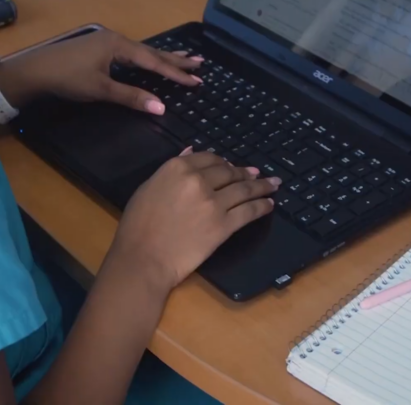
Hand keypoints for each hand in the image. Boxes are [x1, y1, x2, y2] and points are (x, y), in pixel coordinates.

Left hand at [0, 29, 202, 114]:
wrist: (35, 71)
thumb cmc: (68, 78)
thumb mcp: (101, 90)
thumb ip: (132, 97)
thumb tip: (162, 107)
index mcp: (118, 46)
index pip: (153, 61)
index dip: (175, 73)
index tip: (195, 81)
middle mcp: (116, 39)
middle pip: (151, 52)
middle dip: (175, 60)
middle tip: (199, 64)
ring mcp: (107, 42)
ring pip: (142, 52)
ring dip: (163, 57)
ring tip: (184, 58)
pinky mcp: (99, 48)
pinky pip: (132, 53)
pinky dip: (147, 58)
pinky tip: (150, 61)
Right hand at [107, 149, 279, 290]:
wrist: (143, 259)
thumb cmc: (137, 226)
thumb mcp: (147, 188)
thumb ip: (171, 169)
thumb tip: (190, 151)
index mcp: (176, 168)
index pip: (208, 158)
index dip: (223, 162)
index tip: (231, 165)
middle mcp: (198, 181)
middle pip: (229, 172)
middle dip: (245, 173)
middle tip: (256, 175)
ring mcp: (213, 203)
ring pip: (244, 189)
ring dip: (261, 186)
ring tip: (273, 184)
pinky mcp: (224, 225)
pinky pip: (249, 211)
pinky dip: (261, 206)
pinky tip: (269, 204)